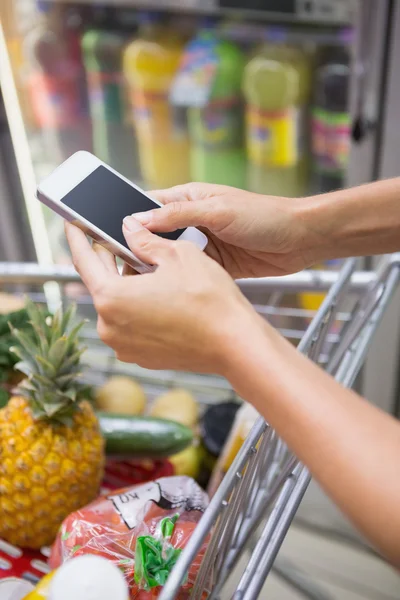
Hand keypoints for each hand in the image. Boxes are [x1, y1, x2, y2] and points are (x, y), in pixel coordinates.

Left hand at [65, 219, 262, 371]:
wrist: (236, 344)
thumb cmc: (209, 300)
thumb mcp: (177, 255)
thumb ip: (145, 241)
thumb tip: (130, 229)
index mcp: (111, 298)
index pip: (84, 260)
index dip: (78, 237)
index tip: (73, 225)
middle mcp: (110, 327)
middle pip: (102, 283)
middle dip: (110, 260)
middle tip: (120, 241)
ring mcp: (125, 346)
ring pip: (119, 305)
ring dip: (128, 286)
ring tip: (152, 270)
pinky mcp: (142, 357)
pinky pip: (132, 325)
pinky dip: (139, 308)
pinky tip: (162, 297)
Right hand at [134, 183, 321, 278]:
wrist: (300, 240)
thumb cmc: (263, 215)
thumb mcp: (217, 211)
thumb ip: (178, 215)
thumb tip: (138, 220)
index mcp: (189, 199)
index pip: (147, 206)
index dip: (126, 219)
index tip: (103, 233)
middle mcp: (191, 222)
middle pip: (154, 236)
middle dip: (137, 249)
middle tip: (118, 266)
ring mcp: (202, 245)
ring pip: (168, 257)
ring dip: (158, 266)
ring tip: (138, 281)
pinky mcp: (213, 266)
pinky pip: (187, 273)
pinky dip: (177, 280)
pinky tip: (165, 290)